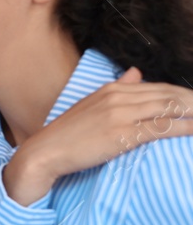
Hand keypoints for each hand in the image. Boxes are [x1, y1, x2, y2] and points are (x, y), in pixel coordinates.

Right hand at [5, 68, 192, 204]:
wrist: (46, 151)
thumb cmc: (67, 134)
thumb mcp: (91, 105)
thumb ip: (117, 88)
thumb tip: (136, 72)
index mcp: (111, 89)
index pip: (157, 87)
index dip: (181, 95)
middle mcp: (117, 97)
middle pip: (167, 96)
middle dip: (192, 101)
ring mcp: (120, 114)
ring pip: (168, 109)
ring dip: (192, 112)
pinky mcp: (122, 133)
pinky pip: (161, 128)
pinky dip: (183, 128)